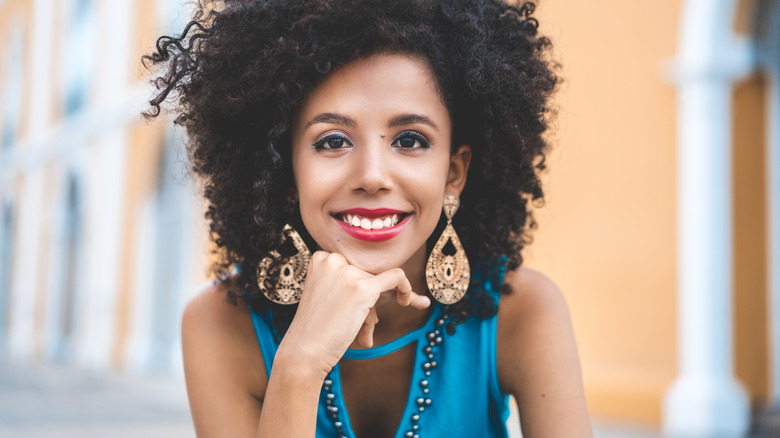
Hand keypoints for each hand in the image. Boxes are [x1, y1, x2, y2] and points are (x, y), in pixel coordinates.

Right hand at [277, 251, 429, 377]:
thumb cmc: (318, 329)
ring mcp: (348, 271)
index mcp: (321, 257)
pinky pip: (397, 277)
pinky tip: (407, 302)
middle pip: (368, 273)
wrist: (305, 351)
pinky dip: (406, 288)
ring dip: (374, 308)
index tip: (367, 302)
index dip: (364, 284)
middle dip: (373, 297)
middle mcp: (333, 259)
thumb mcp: (332, 297)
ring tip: (364, 333)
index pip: (355, 265)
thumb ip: (355, 284)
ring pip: (380, 281)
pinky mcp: (363, 286)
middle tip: (372, 321)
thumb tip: (392, 282)